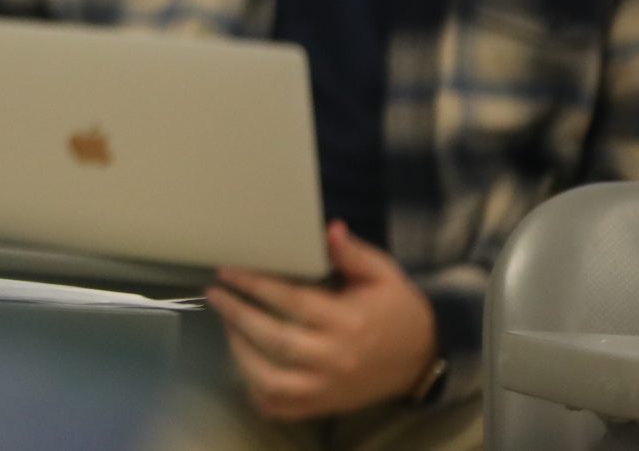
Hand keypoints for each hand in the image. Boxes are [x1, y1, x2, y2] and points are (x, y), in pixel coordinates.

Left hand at [207, 221, 437, 421]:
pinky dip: (259, 393)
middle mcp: (335, 358)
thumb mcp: (383, 275)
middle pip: (276, 341)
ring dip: (241, 354)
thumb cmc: (397, 310)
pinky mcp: (325, 405)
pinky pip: (283, 408)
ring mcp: (328, 388)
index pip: (293, 302)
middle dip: (238, 315)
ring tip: (227, 326)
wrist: (423, 358)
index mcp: (348, 321)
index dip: (256, 285)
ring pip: (272, 381)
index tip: (227, 271)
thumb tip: (328, 229)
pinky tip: (245, 368)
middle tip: (215, 294)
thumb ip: (352, 254)